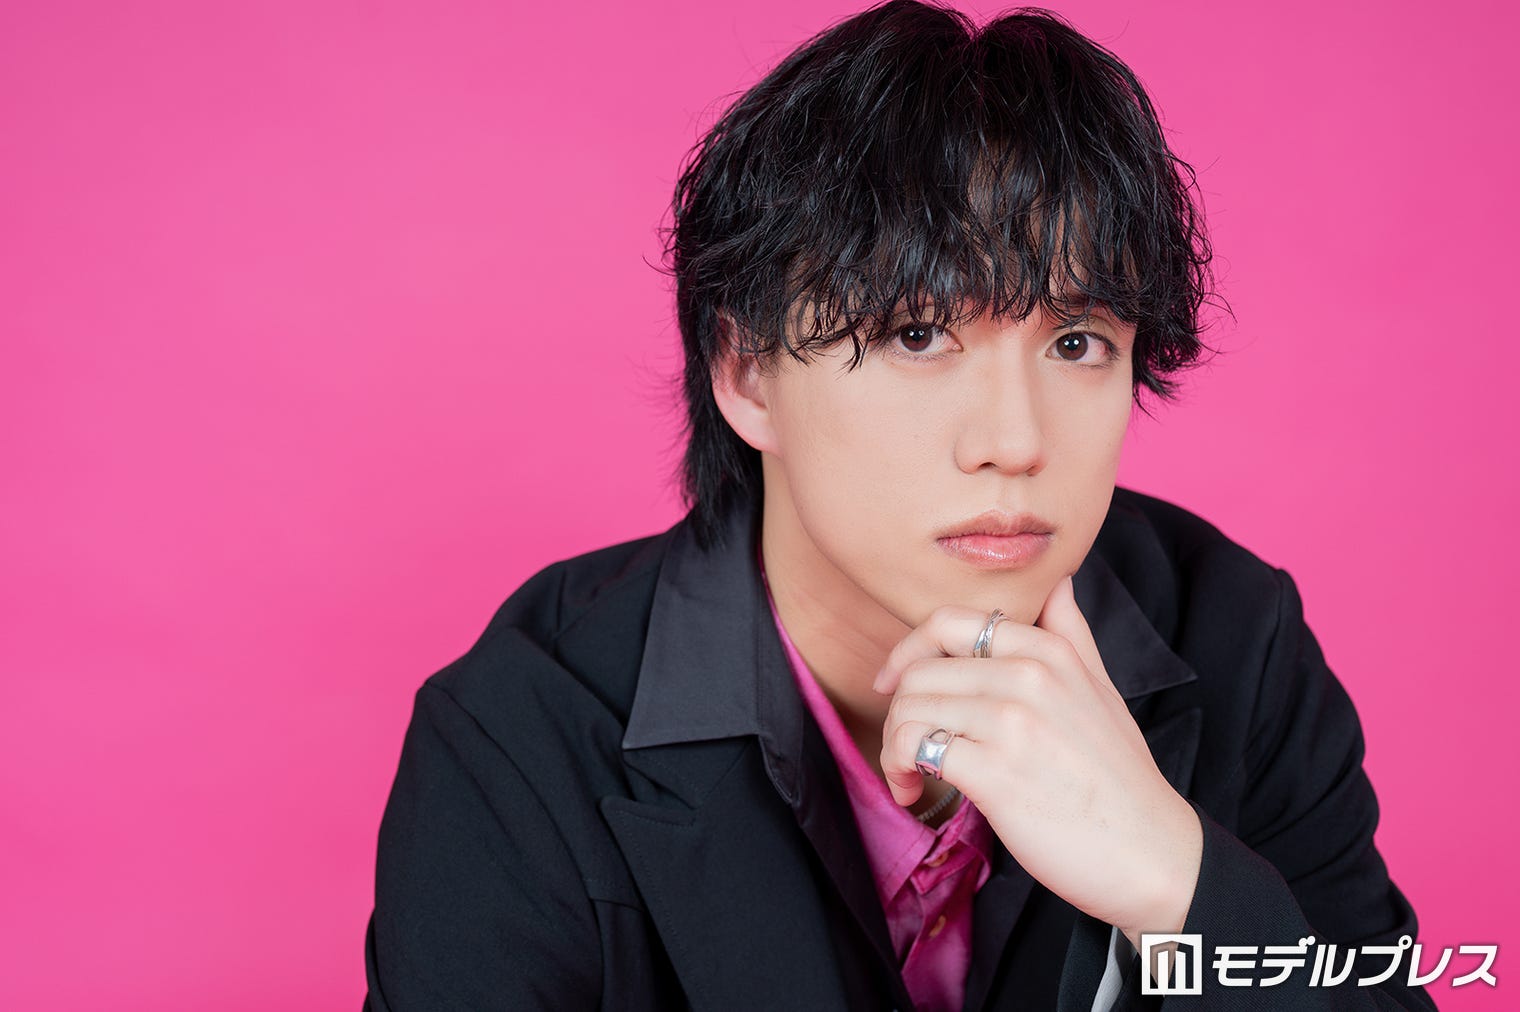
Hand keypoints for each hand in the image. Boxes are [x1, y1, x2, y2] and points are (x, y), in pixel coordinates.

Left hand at [869, 574, 1202, 944]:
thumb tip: (1056, 583)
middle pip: (919, 670)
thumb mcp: (1103, 690)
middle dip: (899, 710)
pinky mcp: (995, 771)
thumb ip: (1071, 634)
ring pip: (910, 708)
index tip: (896, 684)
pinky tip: (914, 791)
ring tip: (910, 773)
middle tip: (910, 747)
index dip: (908, 652)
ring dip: (895, 745)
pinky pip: (915, 748)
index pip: (947, 622)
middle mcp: (1028, 676)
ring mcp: (1011, 722)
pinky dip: (900, 769)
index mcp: (1048, 651)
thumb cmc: (1120, 778)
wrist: (1152, 854)